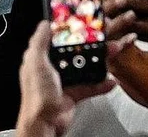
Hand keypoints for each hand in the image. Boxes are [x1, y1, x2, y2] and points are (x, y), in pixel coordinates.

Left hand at [16, 22, 115, 136]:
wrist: (45, 122)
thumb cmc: (36, 94)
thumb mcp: (35, 61)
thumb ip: (39, 42)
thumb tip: (43, 24)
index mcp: (40, 58)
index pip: (55, 39)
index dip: (68, 31)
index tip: (83, 24)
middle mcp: (51, 68)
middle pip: (73, 52)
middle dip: (89, 46)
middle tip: (103, 39)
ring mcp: (63, 81)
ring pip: (84, 67)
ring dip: (99, 62)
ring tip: (111, 54)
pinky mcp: (73, 94)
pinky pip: (90, 86)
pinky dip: (101, 84)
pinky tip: (110, 80)